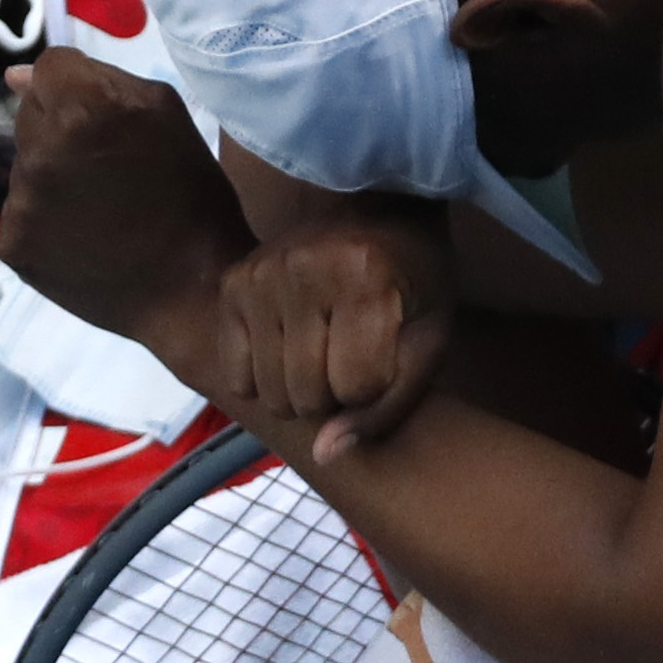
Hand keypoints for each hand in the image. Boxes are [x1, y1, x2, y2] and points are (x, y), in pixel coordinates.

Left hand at [0, 52, 252, 365]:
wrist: (194, 291)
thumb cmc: (192, 196)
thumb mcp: (166, 114)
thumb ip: (96, 78)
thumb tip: (16, 76)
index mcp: (82, 106)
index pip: (52, 67)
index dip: (83, 88)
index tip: (110, 121)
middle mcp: (40, 150)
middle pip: (33, 115)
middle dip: (63, 130)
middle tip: (111, 171)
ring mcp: (21, 201)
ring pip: (26, 166)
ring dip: (54, 177)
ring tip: (101, 211)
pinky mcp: (13, 244)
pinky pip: (22, 213)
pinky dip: (46, 221)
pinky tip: (83, 239)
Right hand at [219, 203, 454, 461]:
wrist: (379, 208)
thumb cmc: (415, 282)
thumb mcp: (428, 342)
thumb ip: (386, 407)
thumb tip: (323, 454)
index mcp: (368, 281)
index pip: (356, 388)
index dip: (374, 387)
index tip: (384, 353)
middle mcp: (307, 271)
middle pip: (307, 395)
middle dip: (334, 395)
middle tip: (350, 357)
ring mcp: (262, 273)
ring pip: (270, 392)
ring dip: (299, 391)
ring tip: (322, 353)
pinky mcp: (234, 282)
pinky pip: (236, 372)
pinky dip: (263, 378)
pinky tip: (287, 349)